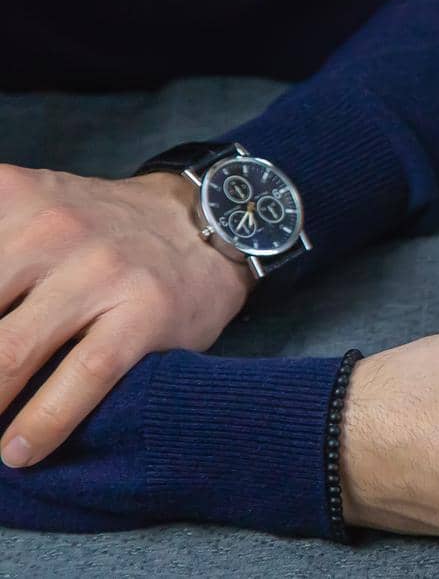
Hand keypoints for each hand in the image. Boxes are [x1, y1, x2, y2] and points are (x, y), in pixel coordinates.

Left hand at [0, 166, 249, 467]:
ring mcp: (100, 273)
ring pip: (10, 354)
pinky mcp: (144, 313)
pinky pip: (81, 379)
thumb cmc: (102, 229)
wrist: (208, 221)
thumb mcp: (27, 206)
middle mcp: (50, 229)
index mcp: (11, 199)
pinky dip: (43, 422)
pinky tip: (18, 450)